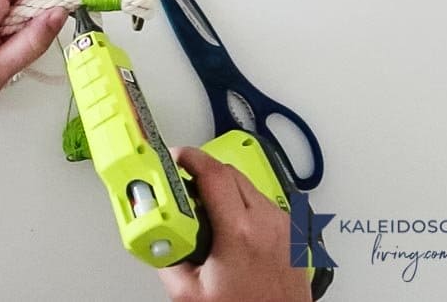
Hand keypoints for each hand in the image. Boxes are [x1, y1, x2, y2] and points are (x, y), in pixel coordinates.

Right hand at [159, 148, 312, 301]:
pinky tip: (228, 224)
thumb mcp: (188, 293)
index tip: (174, 158)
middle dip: (201, 172)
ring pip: (247, 184)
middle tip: (181, 185)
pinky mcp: (291, 233)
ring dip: (222, 188)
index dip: (189, 157)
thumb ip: (166, 258)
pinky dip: (241, 204)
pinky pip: (262, 202)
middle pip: (229, 172)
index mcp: (239, 232)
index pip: (212, 173)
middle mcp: (266, 223)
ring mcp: (283, 226)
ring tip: (204, 211)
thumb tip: (155, 235)